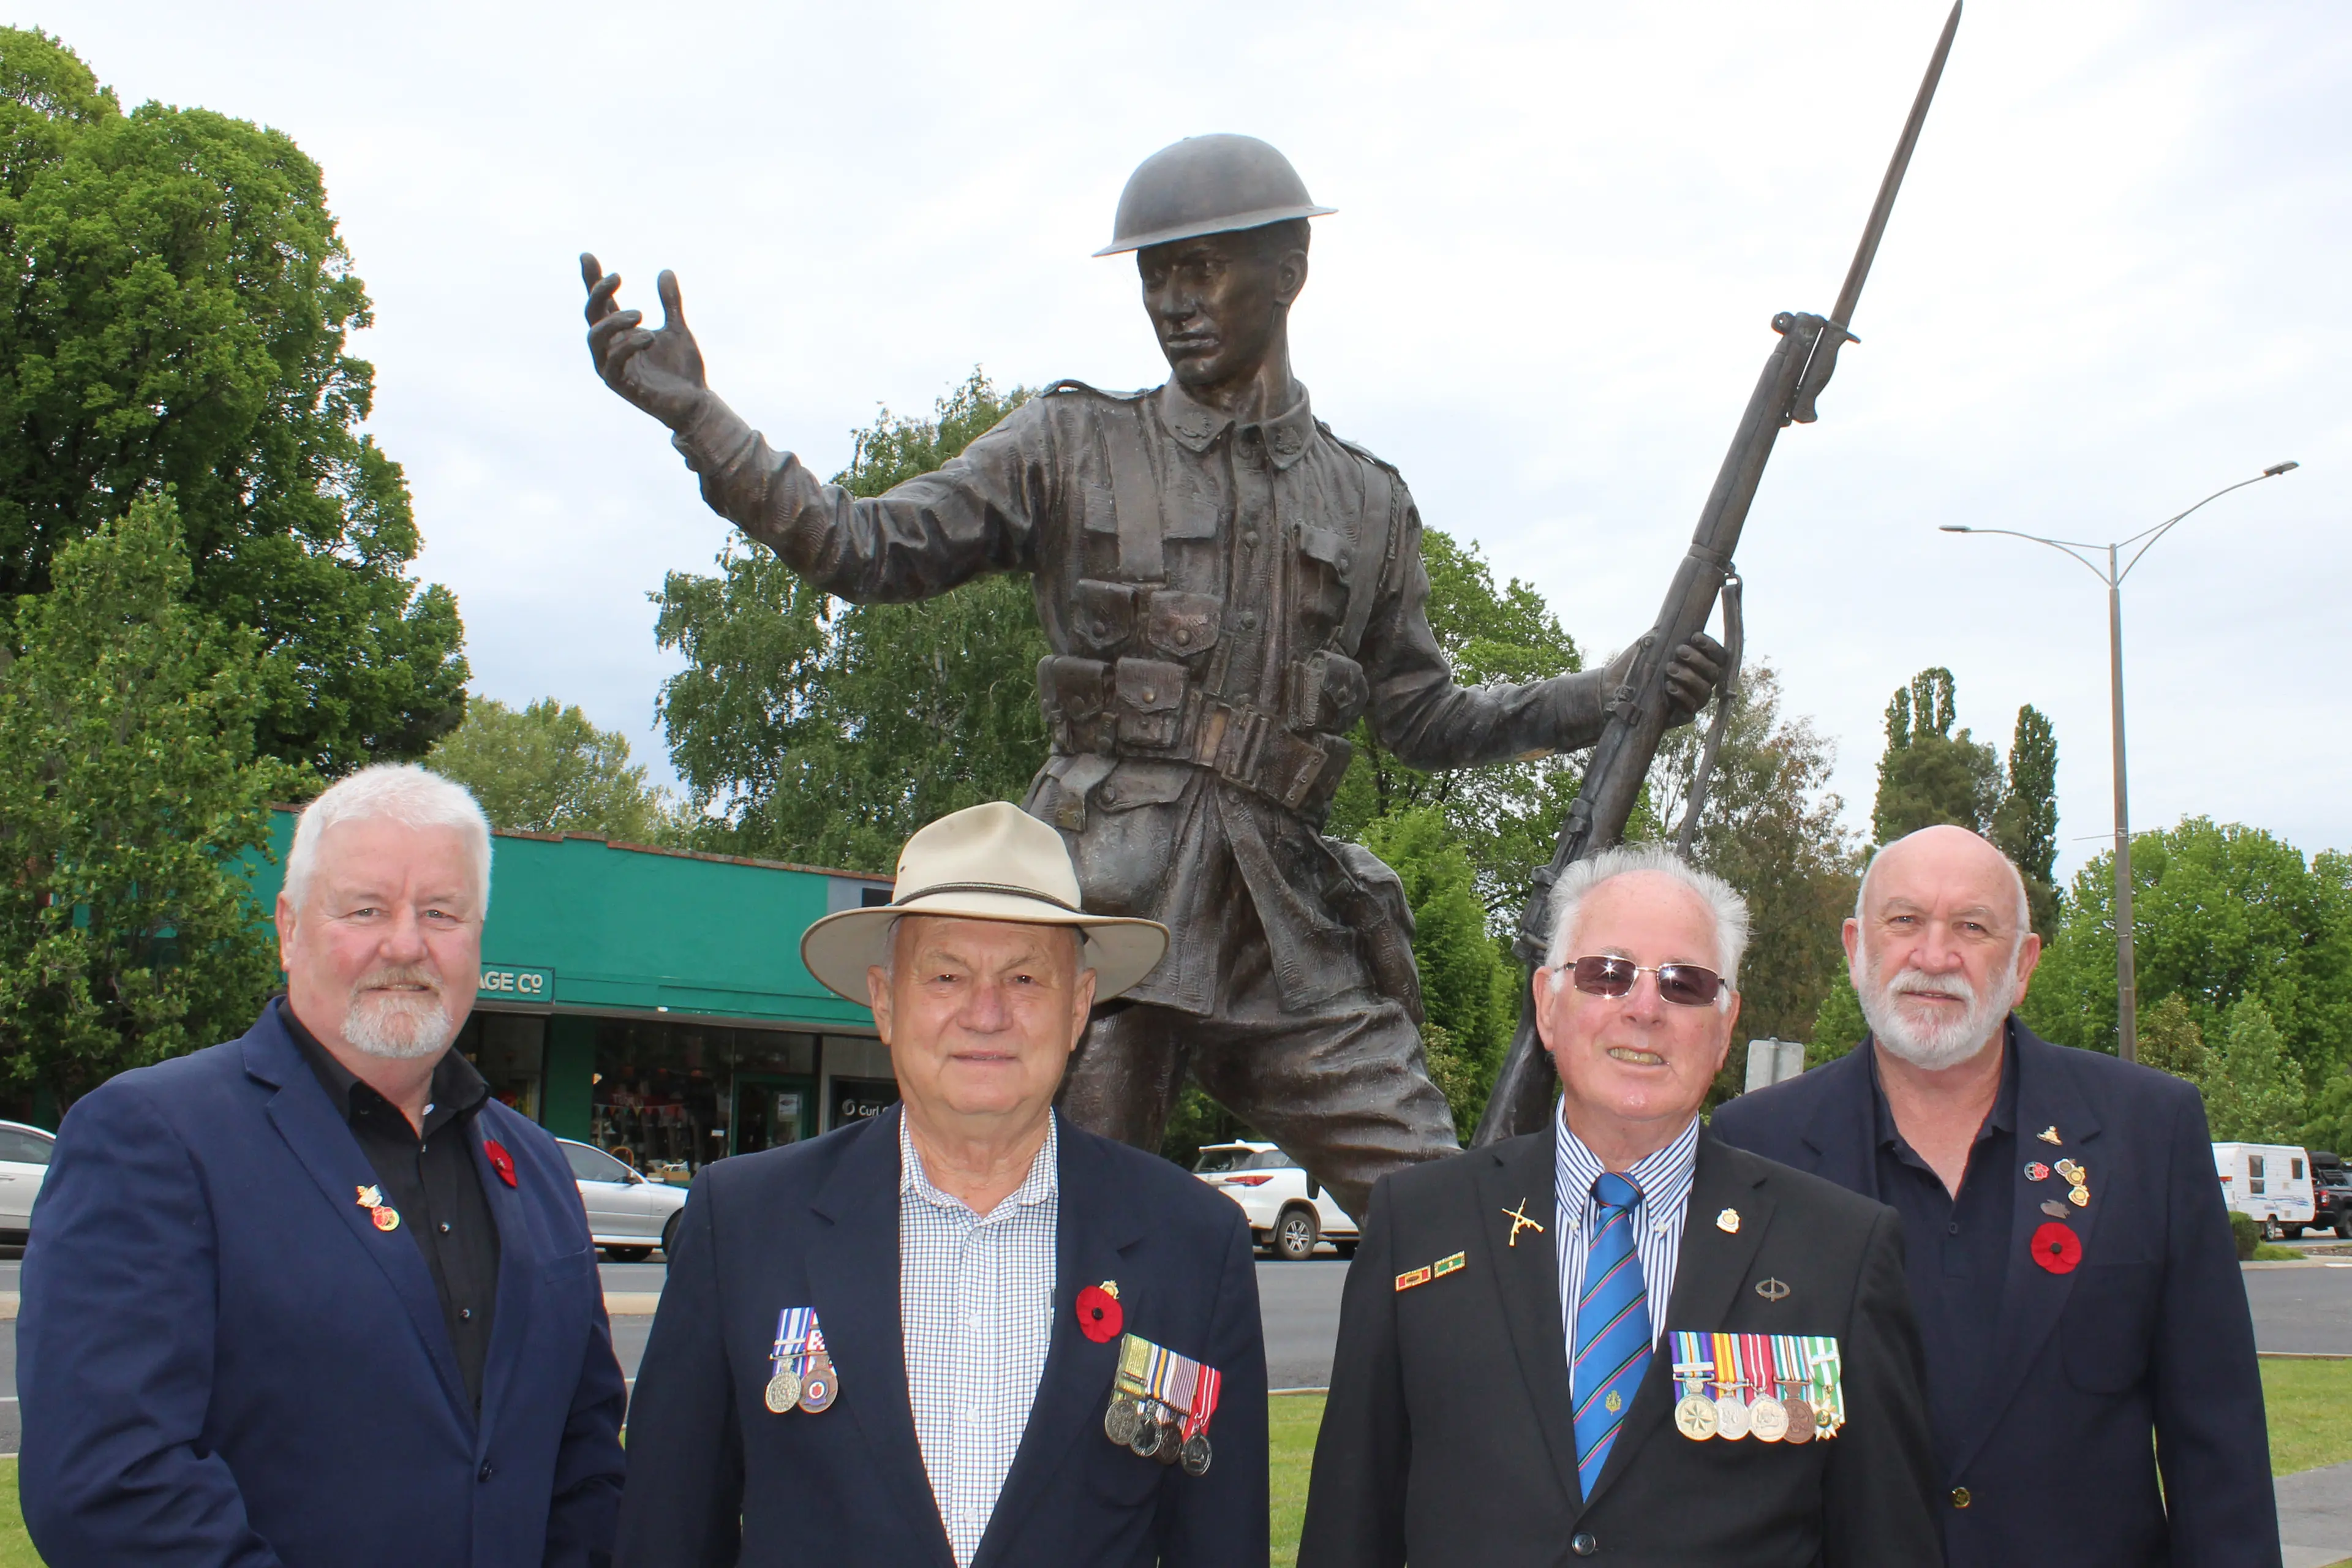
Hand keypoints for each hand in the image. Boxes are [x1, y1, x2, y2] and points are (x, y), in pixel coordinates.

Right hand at [581, 253, 707, 429]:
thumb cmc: (682, 369)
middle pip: (591, 316)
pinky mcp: (621, 386)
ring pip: (595, 338)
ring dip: (614, 321)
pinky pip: (612, 363)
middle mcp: (611, 349)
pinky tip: (649, 337)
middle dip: (598, 292)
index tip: (587, 256)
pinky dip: (627, 346)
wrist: (696, 402)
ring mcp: (612, 368)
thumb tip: (665, 271)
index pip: (602, 304)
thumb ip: (670, 302)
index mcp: (621, 334)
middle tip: (618, 276)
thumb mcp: (677, 329)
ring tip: (640, 313)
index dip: (592, 280)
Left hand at [1603, 631, 1727, 727]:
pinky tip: (1669, 687)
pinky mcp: (1682, 716)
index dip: (1711, 646)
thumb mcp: (1651, 644)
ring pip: (1705, 690)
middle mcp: (1700, 682)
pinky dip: (1682, 696)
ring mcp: (1693, 700)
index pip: (1718, 656)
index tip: (1695, 636)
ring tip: (1669, 668)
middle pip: (1714, 672)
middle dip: (1698, 660)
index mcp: (1698, 664)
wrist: (1614, 686)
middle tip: (1679, 651)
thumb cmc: (1636, 663)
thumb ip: (1666, 633)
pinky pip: (1691, 708)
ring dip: (1689, 677)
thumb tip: (1676, 621)